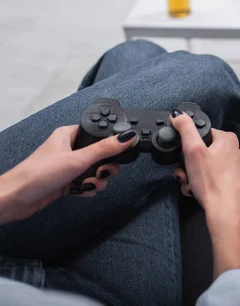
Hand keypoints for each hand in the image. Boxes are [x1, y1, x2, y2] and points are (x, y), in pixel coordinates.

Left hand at [0, 126, 136, 223]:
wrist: (17, 199)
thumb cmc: (38, 174)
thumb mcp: (78, 159)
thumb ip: (105, 149)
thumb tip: (128, 137)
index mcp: (69, 135)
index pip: (97, 133)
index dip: (109, 144)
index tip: (115, 154)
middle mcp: (69, 149)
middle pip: (100, 155)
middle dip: (104, 168)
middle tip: (100, 173)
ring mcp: (68, 166)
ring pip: (95, 171)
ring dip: (96, 180)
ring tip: (87, 185)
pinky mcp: (66, 181)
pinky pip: (86, 183)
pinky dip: (87, 188)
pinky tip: (80, 191)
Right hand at [170, 111, 239, 276]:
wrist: (225, 211)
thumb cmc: (212, 182)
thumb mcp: (193, 150)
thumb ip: (185, 129)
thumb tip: (178, 115)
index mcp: (228, 139)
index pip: (201, 133)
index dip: (188, 145)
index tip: (184, 156)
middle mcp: (233, 150)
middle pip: (200, 150)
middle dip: (187, 164)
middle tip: (185, 173)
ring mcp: (231, 166)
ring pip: (202, 165)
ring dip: (190, 175)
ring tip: (190, 183)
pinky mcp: (228, 180)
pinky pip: (207, 176)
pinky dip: (198, 183)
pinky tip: (195, 190)